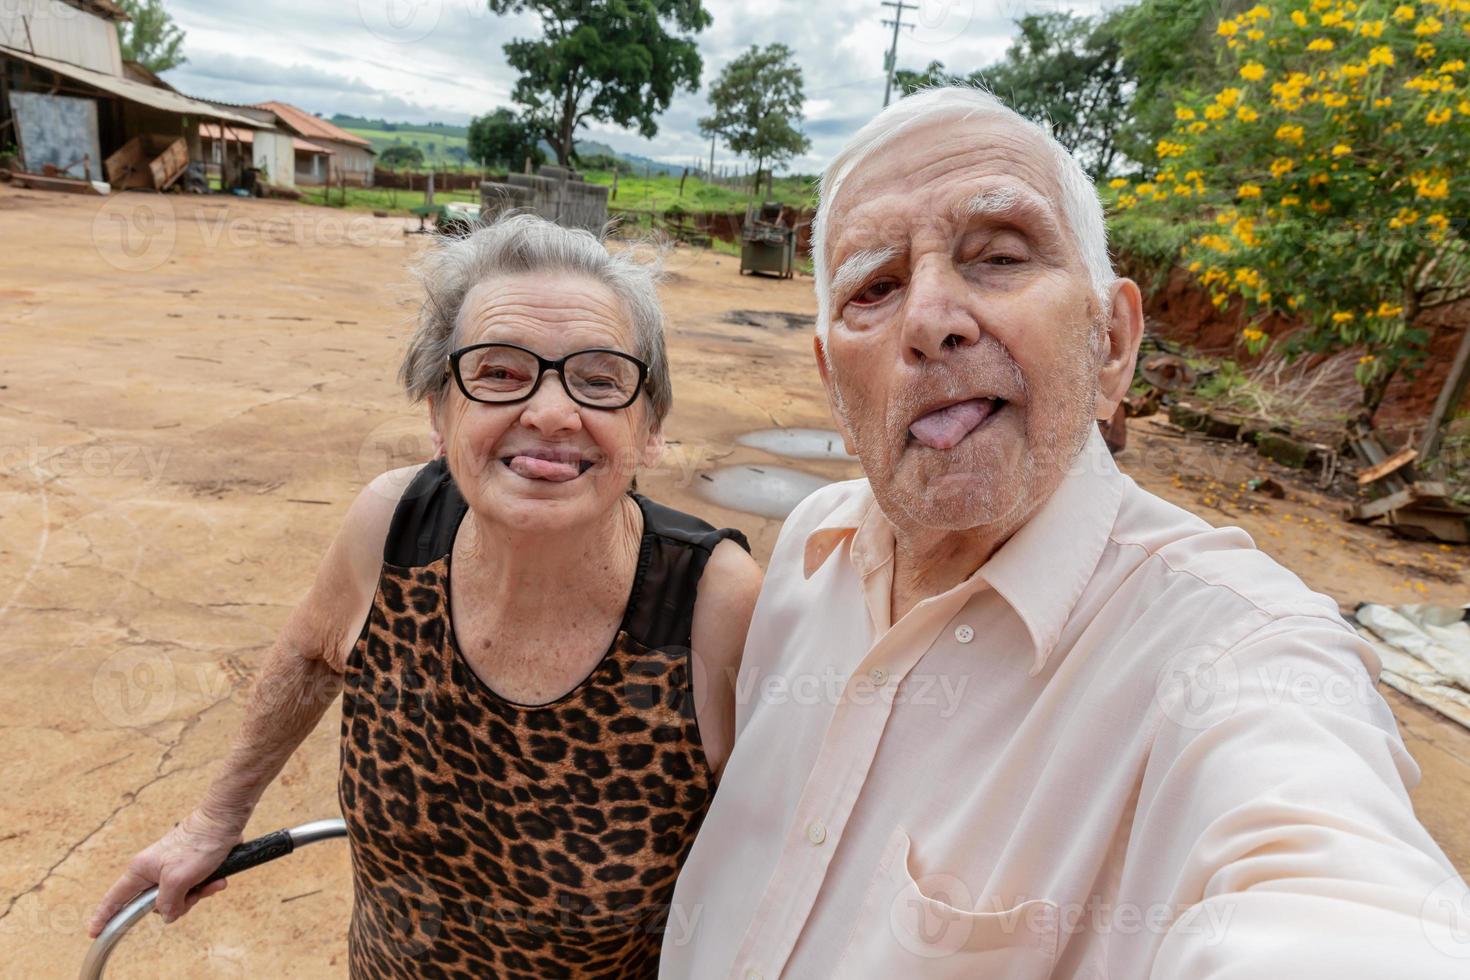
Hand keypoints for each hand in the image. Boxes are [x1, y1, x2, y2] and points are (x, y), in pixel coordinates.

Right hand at [87, 807, 244, 937]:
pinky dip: (207, 886)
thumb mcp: (177, 880)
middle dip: (178, 904)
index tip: (93, 931)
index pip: (116, 898)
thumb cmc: (198, 844)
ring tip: (211, 882)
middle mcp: (152, 869)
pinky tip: (219, 879)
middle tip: (193, 894)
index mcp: (140, 870)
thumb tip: (168, 915)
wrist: (224, 821)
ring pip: (178, 897)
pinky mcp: (188, 866)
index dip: (104, 916)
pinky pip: (194, 887)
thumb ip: (167, 902)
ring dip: (197, 894)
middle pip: (156, 904)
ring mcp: (171, 868)